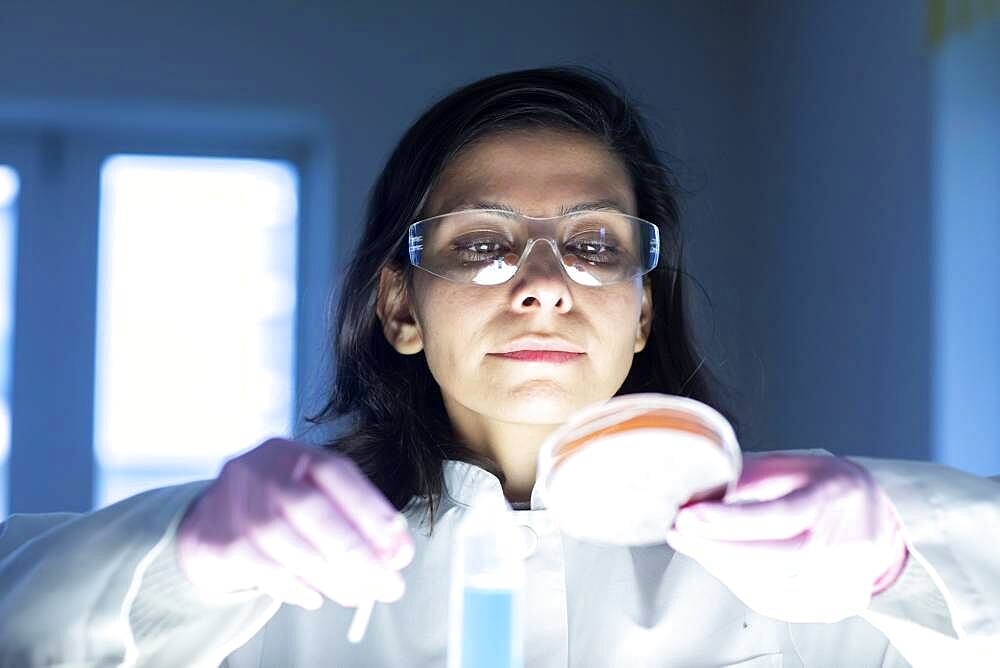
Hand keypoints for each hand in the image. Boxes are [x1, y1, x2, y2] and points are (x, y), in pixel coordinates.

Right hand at [176, 438, 414, 610]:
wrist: (211, 519)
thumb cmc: (279, 507)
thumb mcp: (318, 497)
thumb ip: (357, 519)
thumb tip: (396, 555)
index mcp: (295, 453)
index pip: (337, 473)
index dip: (372, 511)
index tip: (400, 549)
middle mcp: (263, 471)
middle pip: (311, 509)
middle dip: (356, 552)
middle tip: (387, 584)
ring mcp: (237, 505)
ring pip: (286, 543)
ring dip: (330, 576)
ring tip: (359, 595)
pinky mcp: (220, 540)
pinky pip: (263, 569)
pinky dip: (296, 587)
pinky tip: (317, 597)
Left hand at [666, 453, 908, 622]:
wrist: (877, 517)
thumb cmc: (826, 487)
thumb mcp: (791, 465)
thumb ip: (746, 475)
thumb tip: (696, 484)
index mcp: (832, 501)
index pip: (778, 517)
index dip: (728, 520)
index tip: (688, 515)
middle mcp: (843, 547)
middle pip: (770, 557)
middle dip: (712, 546)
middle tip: (677, 531)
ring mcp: (841, 582)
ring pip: (767, 584)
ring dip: (719, 564)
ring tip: (691, 543)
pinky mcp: (831, 605)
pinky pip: (773, 601)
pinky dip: (738, 582)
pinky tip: (718, 562)